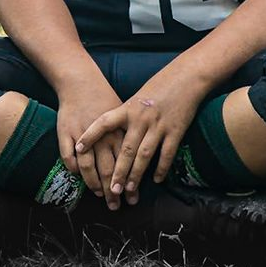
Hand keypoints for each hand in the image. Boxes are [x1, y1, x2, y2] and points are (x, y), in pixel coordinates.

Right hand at [55, 80, 125, 198]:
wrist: (81, 83)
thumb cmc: (105, 100)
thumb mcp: (123, 117)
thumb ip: (129, 138)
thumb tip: (141, 160)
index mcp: (118, 133)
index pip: (126, 164)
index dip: (129, 182)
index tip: (132, 198)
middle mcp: (102, 136)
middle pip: (108, 169)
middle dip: (113, 191)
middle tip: (115, 205)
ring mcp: (83, 136)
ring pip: (88, 167)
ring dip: (94, 184)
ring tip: (98, 195)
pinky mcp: (66, 133)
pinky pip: (69, 158)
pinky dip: (73, 169)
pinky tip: (78, 176)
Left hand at [78, 71, 208, 208]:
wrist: (186, 77)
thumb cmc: (159, 86)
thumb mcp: (137, 97)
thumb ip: (126, 115)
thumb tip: (112, 134)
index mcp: (128, 108)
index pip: (104, 123)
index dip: (90, 135)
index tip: (79, 149)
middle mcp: (141, 118)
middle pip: (126, 149)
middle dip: (118, 172)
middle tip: (111, 190)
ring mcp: (159, 125)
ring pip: (144, 155)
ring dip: (136, 174)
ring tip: (130, 190)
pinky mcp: (176, 130)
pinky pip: (167, 153)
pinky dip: (161, 168)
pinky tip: (156, 180)